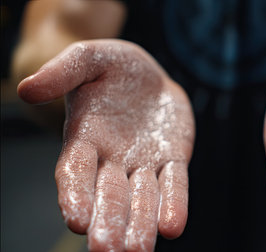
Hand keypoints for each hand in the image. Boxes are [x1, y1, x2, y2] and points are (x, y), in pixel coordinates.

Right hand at [18, 39, 194, 250]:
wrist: (148, 76)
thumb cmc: (111, 68)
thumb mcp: (88, 59)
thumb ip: (62, 72)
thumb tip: (28, 90)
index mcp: (84, 140)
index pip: (75, 172)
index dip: (74, 195)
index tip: (76, 220)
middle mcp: (112, 160)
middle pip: (108, 197)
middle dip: (108, 223)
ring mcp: (144, 163)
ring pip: (142, 199)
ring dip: (141, 224)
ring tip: (139, 251)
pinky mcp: (172, 159)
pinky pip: (174, 184)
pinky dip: (174, 204)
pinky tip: (173, 227)